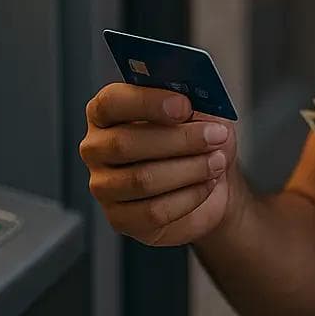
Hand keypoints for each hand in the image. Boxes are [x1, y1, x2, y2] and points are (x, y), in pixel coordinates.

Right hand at [80, 82, 239, 245]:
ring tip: (216, 161)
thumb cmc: (197, 138)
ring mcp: (104, 185)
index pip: (111, 102)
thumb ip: (190, 99)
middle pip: (125, 144)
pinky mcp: (120, 218)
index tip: (183, 106)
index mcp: (108, 111)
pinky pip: (153, 211)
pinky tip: (205, 184)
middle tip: (215, 136)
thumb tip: (194, 97)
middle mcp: (98, 147)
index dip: (147, 103)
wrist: (212, 178)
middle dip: (179, 140)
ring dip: (189, 169)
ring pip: (142, 180)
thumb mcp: (201, 109)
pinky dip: (188, 197)